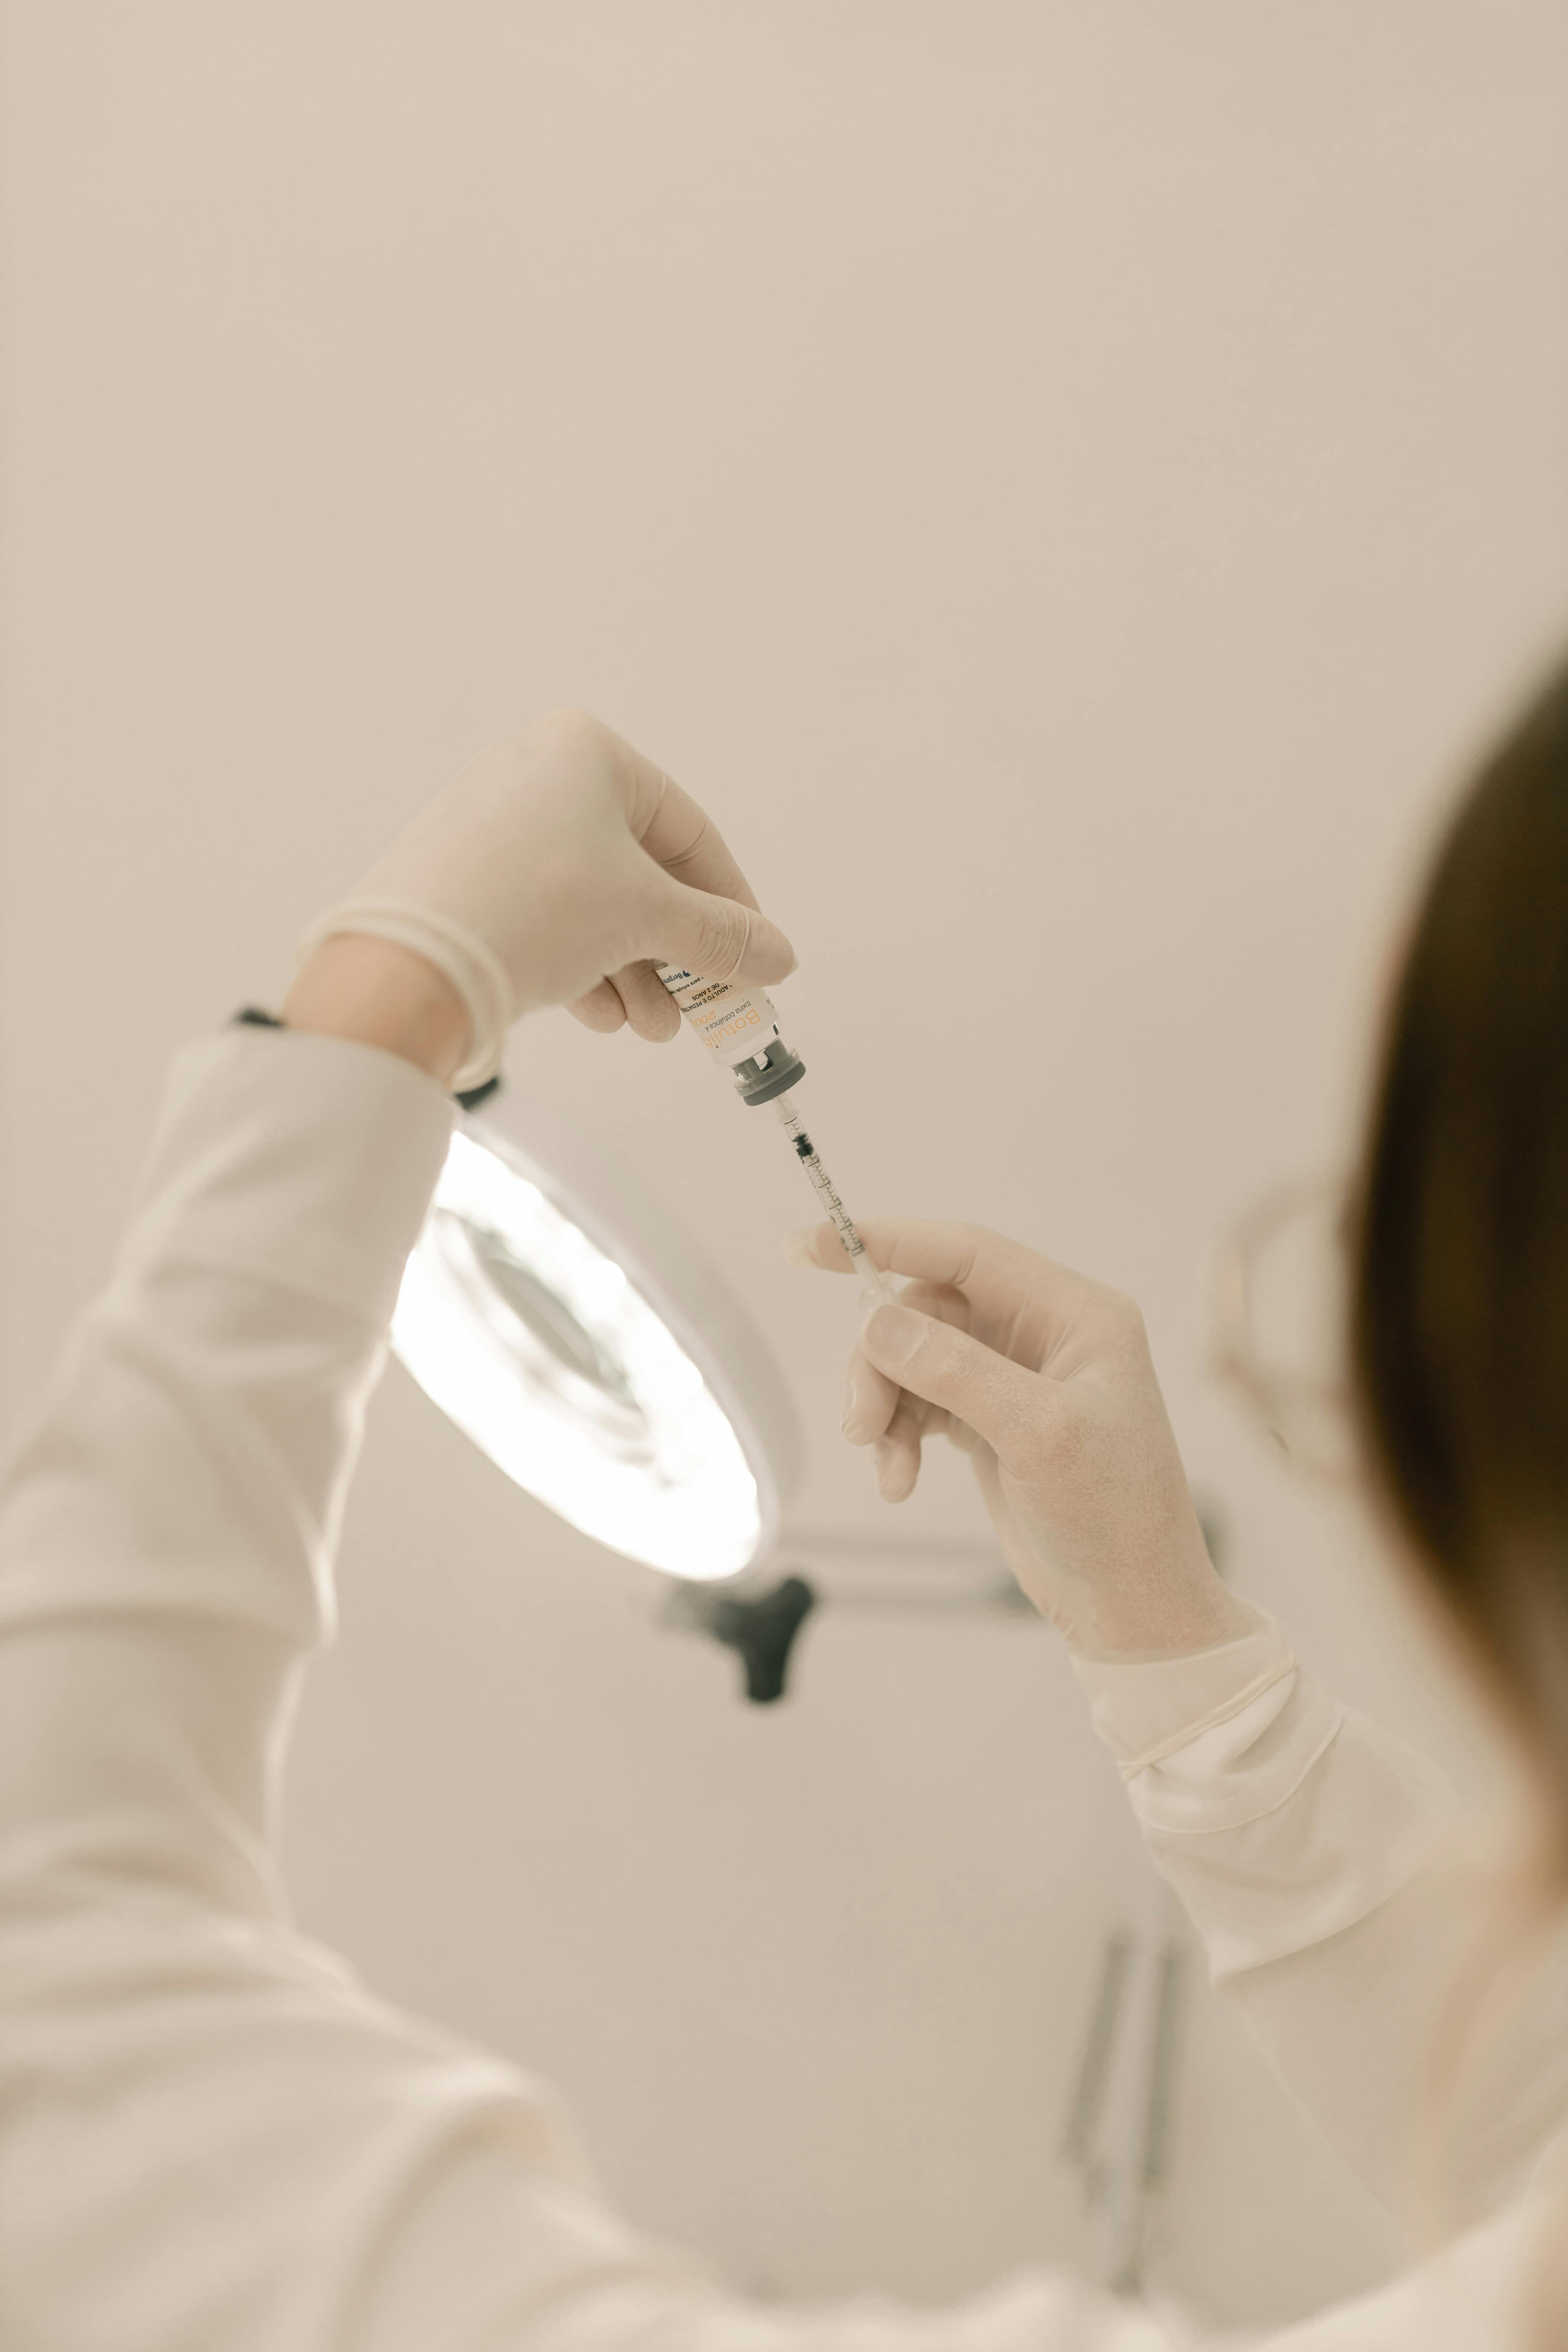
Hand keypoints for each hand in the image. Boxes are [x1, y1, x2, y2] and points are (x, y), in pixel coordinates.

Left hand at [291, 708, 795, 1090]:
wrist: (408, 961)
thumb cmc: (534, 906)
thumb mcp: (646, 919)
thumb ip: (721, 937)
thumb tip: (780, 958)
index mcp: (587, 752)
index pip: (688, 832)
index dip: (729, 904)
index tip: (753, 960)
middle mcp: (536, 776)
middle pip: (639, 873)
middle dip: (674, 953)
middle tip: (697, 1012)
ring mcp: (494, 828)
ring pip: (592, 904)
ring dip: (633, 973)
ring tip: (648, 1028)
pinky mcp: (462, 879)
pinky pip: (544, 919)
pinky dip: (581, 967)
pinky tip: (598, 1014)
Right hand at [788, 1217, 1255, 1657]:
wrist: (1133, 1606)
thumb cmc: (1114, 1515)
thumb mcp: (1038, 1435)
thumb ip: (956, 1370)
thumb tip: (877, 1320)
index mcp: (1076, 1314)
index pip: (966, 1252)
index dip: (887, 1240)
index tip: (810, 1245)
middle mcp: (1045, 1334)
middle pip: (926, 1310)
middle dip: (881, 1360)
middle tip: (859, 1424)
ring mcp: (1015, 1378)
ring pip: (913, 1357)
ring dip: (885, 1407)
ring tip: (887, 1468)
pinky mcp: (991, 1421)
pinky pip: (919, 1402)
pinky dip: (898, 1437)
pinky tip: (898, 1481)